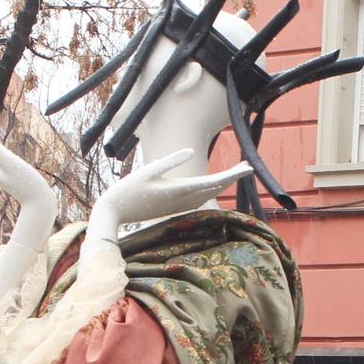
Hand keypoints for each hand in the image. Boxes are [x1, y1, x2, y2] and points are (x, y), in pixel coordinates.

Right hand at [86, 149, 250, 248]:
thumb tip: (191, 151)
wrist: (115, 213)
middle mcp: (182, 200)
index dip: (232, 175)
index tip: (247, 167)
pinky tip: (213, 187)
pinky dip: (210, 192)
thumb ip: (171, 161)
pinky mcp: (173, 208)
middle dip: (232, 177)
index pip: (213, 181)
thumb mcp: (148, 170)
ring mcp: (178, 206)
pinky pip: (198, 200)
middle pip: (214, 188)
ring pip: (208, 194)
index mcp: (178, 189)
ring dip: (222, 184)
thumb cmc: (128, 189)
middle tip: (248, 166)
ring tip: (235, 173)